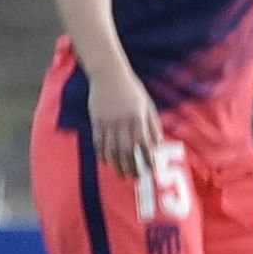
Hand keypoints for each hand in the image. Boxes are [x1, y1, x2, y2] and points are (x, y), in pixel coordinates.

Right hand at [81, 61, 165, 178]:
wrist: (108, 75)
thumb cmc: (132, 90)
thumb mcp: (147, 105)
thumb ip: (152, 124)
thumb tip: (157, 144)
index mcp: (137, 117)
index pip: (143, 143)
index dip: (147, 158)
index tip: (151, 169)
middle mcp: (121, 121)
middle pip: (126, 150)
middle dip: (132, 167)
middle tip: (137, 178)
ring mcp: (107, 122)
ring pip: (111, 149)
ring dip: (117, 164)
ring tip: (123, 175)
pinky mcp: (95, 121)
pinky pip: (98, 142)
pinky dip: (103, 154)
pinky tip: (107, 163)